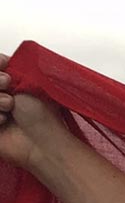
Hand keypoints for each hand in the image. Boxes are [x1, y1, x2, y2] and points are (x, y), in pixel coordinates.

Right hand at [0, 54, 66, 171]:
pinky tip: (4, 121)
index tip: (5, 64)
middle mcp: (0, 95)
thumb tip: (6, 60)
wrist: (43, 142)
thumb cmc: (43, 115)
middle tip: (8, 84)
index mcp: (9, 83)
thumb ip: (15, 68)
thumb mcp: (29, 82)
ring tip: (9, 107)